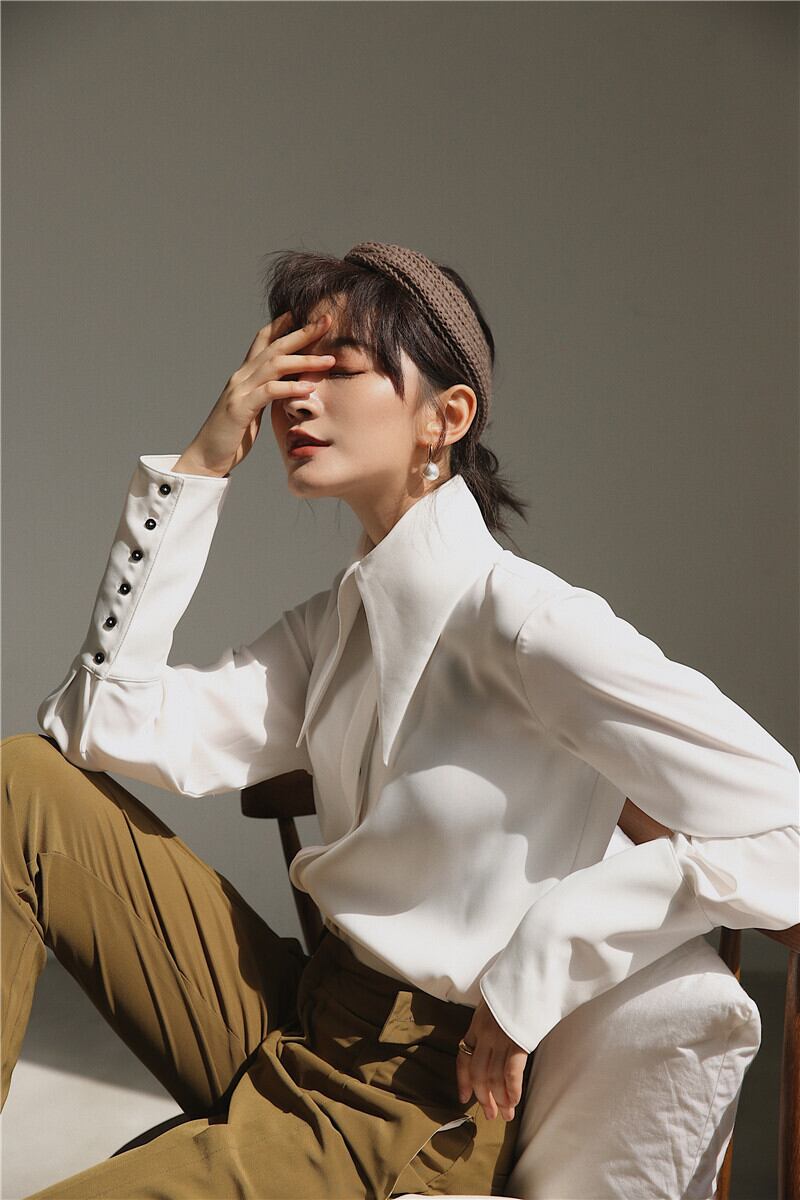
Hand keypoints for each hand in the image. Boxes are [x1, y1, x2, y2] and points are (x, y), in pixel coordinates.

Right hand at [176, 310, 335, 476]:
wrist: (206, 456)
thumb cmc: (232, 435)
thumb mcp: (253, 409)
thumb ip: (267, 393)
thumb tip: (289, 386)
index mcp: (245, 375)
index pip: (263, 340)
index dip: (282, 323)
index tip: (304, 312)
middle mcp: (241, 377)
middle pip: (274, 346)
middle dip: (302, 332)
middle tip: (326, 321)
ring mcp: (239, 391)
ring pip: (274, 365)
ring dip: (304, 361)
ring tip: (329, 360)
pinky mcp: (239, 409)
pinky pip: (268, 392)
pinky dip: (290, 388)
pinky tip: (308, 389)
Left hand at [455, 998, 528, 1121]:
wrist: (528, 974)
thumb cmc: (512, 988)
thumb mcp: (492, 1002)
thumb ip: (489, 1021)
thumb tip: (491, 1041)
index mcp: (476, 1024)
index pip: (463, 1058)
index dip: (462, 1081)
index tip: (464, 1098)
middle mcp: (485, 1034)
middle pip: (478, 1073)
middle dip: (483, 1097)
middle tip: (490, 1115)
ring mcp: (501, 1038)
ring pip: (493, 1076)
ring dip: (499, 1099)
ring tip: (505, 1114)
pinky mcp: (518, 1041)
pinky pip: (511, 1072)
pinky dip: (512, 1090)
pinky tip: (514, 1102)